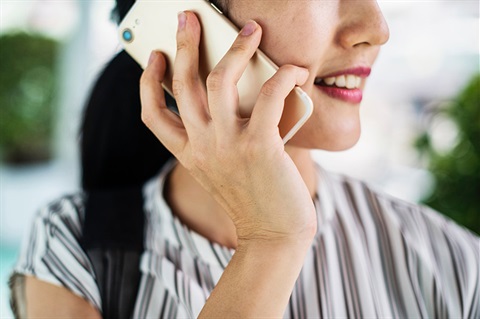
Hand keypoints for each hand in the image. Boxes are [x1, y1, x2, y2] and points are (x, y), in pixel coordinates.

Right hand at [140, 11, 315, 244]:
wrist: (274, 236)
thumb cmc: (253, 200)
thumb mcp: (223, 169)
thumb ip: (219, 138)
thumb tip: (240, 93)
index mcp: (189, 154)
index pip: (152, 115)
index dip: (148, 83)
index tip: (154, 57)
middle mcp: (202, 146)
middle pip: (183, 85)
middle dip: (184, 45)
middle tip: (188, 18)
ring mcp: (228, 145)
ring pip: (219, 80)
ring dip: (235, 49)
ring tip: (249, 30)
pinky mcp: (260, 146)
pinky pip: (270, 96)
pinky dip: (284, 76)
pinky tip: (294, 70)